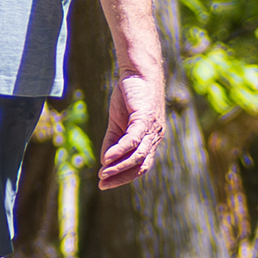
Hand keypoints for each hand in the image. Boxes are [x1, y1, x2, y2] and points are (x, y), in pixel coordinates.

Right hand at [96, 63, 167, 188]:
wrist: (138, 72)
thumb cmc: (130, 96)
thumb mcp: (118, 123)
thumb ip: (113, 142)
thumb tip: (105, 162)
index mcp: (149, 140)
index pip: (140, 167)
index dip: (123, 177)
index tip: (105, 184)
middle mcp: (154, 138)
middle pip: (140, 166)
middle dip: (121, 178)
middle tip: (103, 185)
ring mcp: (151, 129)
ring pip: (137, 156)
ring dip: (118, 167)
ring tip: (103, 174)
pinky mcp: (145, 119)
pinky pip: (132, 140)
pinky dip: (119, 151)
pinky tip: (106, 159)